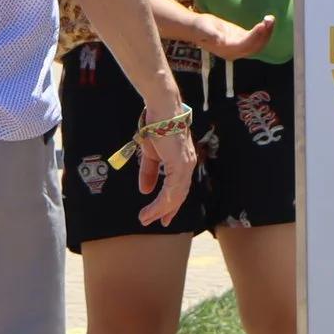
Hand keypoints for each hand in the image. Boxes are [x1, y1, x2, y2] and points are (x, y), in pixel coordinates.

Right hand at [134, 112, 198, 226]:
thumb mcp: (151, 155)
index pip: (179, 188)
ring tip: (146, 219)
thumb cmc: (157, 127)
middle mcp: (188, 166)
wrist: (161, 111)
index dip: (170, 204)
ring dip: (160, 210)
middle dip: (167, 211)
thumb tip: (145, 191)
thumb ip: (149, 173)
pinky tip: (154, 209)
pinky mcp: (180, 165)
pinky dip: (162, 202)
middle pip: (179, 195)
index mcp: (182, 162)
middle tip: (157, 223)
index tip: (163, 216)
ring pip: (175, 196)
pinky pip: (172, 190)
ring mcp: (186, 166)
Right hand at [192, 12, 273, 61]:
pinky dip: (263, 32)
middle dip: (264, 35)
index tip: (261, 25)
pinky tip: (268, 22)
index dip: (254, 36)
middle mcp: (235, 52)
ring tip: (271, 19)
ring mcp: (239, 48)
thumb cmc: (199, 27)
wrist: (196, 28)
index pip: (244, 45)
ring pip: (258, 45)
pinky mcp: (242, 41)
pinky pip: (256, 40)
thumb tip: (220, 40)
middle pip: (254, 47)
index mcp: (226, 50)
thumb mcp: (203, 28)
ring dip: (266, 33)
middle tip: (270, 19)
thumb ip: (212, 35)